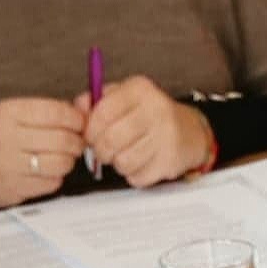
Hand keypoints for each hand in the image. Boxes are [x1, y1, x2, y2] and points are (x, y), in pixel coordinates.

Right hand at [0, 95, 89, 212]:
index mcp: (8, 112)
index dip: (77, 119)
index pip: (57, 112)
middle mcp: (7, 137)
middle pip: (63, 139)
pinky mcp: (15, 187)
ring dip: (68, 161)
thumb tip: (86, 108)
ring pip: (61, 163)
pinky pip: (53, 183)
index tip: (80, 123)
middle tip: (76, 143)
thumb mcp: (12, 116)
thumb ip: (48, 111)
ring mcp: (10, 164)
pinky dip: (56, 178)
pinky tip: (46, 172)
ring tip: (62, 158)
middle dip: (77, 142)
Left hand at [81, 76, 215, 186]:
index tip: (90, 135)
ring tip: (124, 155)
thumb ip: (96, 101)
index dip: (89, 129)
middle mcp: (156, 109)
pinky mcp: (170, 160)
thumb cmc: (148, 115)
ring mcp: (166, 136)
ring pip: (122, 162)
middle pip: (110, 140)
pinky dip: (133, 174)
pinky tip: (140, 163)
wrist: (189, 131)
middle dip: (100, 151)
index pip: (102, 113)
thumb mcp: (124, 97)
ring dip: (117, 163)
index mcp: (140, 90)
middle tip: (103, 150)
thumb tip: (77, 109)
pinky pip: (137, 177)